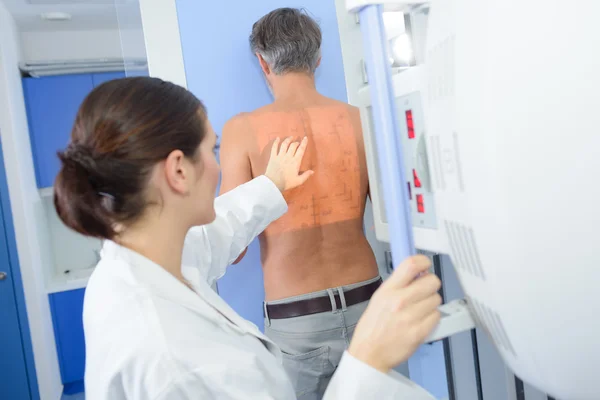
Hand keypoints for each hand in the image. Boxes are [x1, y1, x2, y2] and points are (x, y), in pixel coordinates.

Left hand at [264, 136, 313, 191]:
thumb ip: (306, 175)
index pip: (301, 150)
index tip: (305, 138)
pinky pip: (274, 147)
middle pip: (293, 145)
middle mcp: (288, 156)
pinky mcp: (273, 157)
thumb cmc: (286, 183)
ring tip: (290, 137)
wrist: (273, 183)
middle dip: (296, 142)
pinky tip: (277, 138)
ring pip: (284, 144)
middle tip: (297, 142)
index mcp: (295, 162)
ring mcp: (280, 156)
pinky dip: (276, 142)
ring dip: (288, 139)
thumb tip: (312, 171)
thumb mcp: (298, 181)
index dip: (304, 143)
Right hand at [348, 255, 441, 372]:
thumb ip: (398, 285)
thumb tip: (417, 273)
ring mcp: (411, 317)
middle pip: (432, 281)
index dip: (423, 262)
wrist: (369, 353)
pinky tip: (420, 321)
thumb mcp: (379, 298)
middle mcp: (400, 301)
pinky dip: (431, 318)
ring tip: (419, 310)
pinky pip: (436, 316)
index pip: (412, 264)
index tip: (425, 266)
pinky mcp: (419, 332)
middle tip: (424, 290)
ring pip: (436, 299)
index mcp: (388, 290)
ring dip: (430, 303)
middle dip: (430, 284)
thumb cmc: (373, 327)